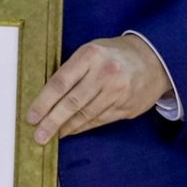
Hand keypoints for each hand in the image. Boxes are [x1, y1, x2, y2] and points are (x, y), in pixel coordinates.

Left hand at [25, 33, 171, 144]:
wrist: (155, 58)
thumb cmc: (113, 54)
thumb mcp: (91, 51)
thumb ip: (71, 70)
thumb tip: (45, 97)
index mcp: (90, 55)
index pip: (60, 83)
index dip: (43, 102)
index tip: (31, 116)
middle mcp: (104, 74)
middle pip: (72, 103)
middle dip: (52, 121)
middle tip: (38, 135)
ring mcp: (118, 92)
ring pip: (86, 115)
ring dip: (66, 127)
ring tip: (51, 135)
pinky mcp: (127, 107)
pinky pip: (99, 121)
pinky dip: (82, 127)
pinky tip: (71, 131)